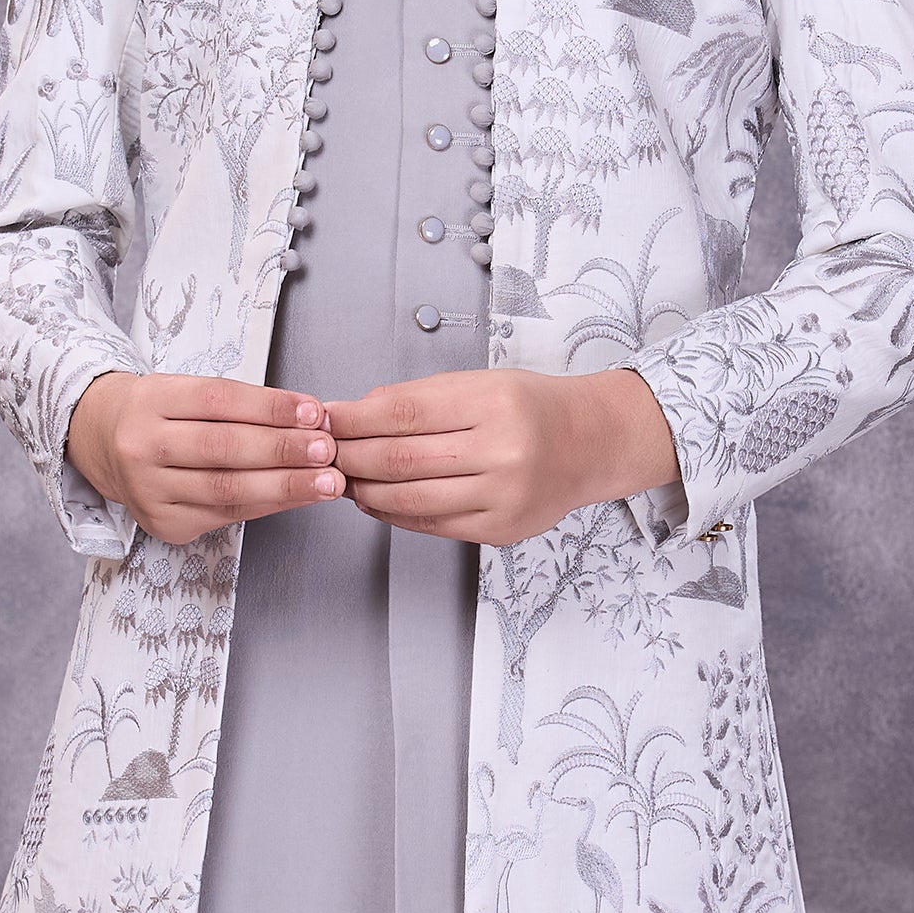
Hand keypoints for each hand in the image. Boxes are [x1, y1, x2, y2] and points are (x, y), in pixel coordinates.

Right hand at [65, 371, 344, 542]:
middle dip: (284, 450)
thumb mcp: (185, 390)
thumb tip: (309, 419)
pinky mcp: (162, 523)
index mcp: (151, 400)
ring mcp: (149, 490)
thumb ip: (240, 404)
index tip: (314, 412)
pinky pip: (225, 514)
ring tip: (327, 481)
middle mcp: (143, 446)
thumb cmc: (158, 413)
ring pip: (227, 489)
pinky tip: (297, 497)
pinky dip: (268, 506)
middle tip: (327, 450)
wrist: (100, 442)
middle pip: (223, 448)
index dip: (271, 408)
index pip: (220, 400)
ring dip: (285, 486)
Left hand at [323, 366, 679, 545]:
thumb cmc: (532, 407)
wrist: (591, 444)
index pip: (402, 412)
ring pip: (409, 497)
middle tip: (322, 453)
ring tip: (344, 479)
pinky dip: (395, 514)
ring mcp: (502, 495)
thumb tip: (355, 414)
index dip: (353, 419)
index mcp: (492, 403)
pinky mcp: (501, 529)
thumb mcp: (481, 383)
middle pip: (399, 458)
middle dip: (350, 456)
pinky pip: (432, 524)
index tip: (324, 419)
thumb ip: (420, 399)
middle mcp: (501, 450)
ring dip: (365, 490)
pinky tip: (378, 501)